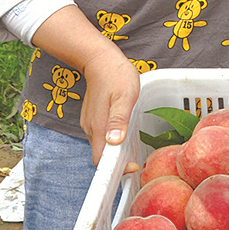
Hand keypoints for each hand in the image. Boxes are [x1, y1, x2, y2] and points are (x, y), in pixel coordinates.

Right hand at [78, 45, 142, 165]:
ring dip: (115, 153)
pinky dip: (113, 142)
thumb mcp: (124, 96)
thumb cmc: (116, 76)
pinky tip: (125, 134)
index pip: (101, 161)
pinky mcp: (93, 119)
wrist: (100, 60)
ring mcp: (90, 124)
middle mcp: (91, 129)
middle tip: (138, 159)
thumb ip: (119, 119)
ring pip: (102, 147)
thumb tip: (114, 142)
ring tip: (134, 149)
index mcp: (98, 127)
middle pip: (101, 157)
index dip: (115, 169)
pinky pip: (102, 137)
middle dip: (118, 163)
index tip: (133, 166)